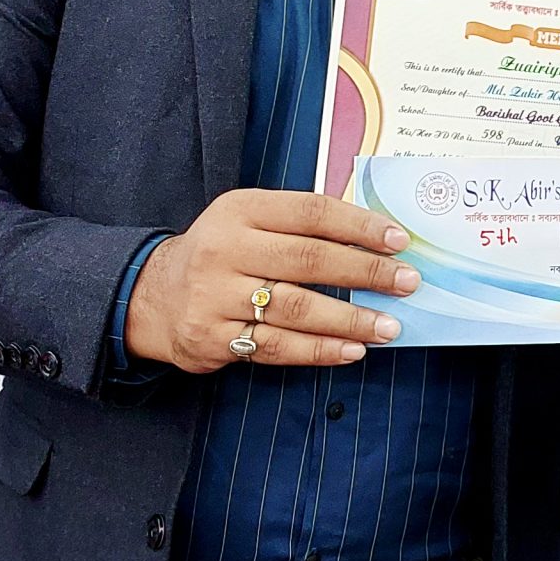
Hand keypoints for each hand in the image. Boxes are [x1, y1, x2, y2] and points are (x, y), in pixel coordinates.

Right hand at [125, 189, 418, 370]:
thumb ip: (299, 224)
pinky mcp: (213, 337)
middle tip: (406, 283)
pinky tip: (352, 350)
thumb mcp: (248, 221)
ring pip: (295, 308)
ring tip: (389, 326)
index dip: (359, 225)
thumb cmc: (221, 254)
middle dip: (365, 272)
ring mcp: (216, 296)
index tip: (399, 240)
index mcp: (241, 210)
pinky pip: (277, 346)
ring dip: (350, 319)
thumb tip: (375, 238)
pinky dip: (320, 350)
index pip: (311, 212)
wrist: (153, 295)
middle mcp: (226, 249)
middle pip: (308, 259)